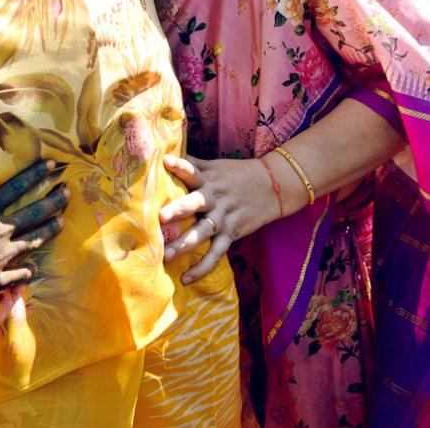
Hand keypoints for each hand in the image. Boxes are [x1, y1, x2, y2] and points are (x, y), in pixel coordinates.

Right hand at [0, 159, 68, 308]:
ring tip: (63, 222)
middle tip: (68, 192)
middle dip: (51, 201)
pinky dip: (27, 272)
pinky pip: (18, 276)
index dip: (34, 175)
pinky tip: (36, 269)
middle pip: (31, 214)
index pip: (15, 188)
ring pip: (31, 241)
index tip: (52, 166)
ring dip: (48, 231)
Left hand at [159, 154, 274, 283]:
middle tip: (160, 217)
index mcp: (208, 179)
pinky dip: (202, 267)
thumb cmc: (235, 175)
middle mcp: (214, 198)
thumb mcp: (215, 166)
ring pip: (202, 233)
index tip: (165, 161)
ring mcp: (223, 218)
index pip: (192, 171)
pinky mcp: (231, 234)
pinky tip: (186, 278)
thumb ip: (192, 164)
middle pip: (195, 203)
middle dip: (178, 210)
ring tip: (165, 255)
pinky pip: (215, 254)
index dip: (180, 166)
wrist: (271, 187)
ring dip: (184, 244)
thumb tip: (165, 151)